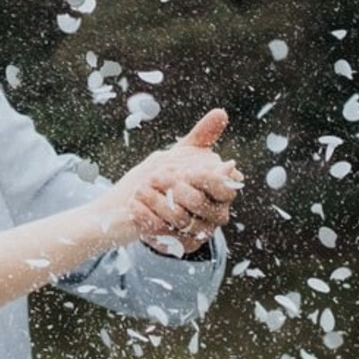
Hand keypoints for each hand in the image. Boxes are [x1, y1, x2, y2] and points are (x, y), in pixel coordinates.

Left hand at [120, 110, 242, 254]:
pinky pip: (164, 235)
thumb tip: (221, 112)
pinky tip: (134, 206)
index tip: (184, 169)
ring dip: (158, 202)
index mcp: (223, 194)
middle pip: (200, 204)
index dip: (205, 178)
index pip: (224, 187)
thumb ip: (203, 137)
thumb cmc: (174, 177)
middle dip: (176, 187)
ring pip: (181, 220)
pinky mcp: (179, 246)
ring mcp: (199, 233)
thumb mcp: (186, 155)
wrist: (151, 208)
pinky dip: (147, 218)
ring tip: (139, 188)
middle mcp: (216, 216)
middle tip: (153, 175)